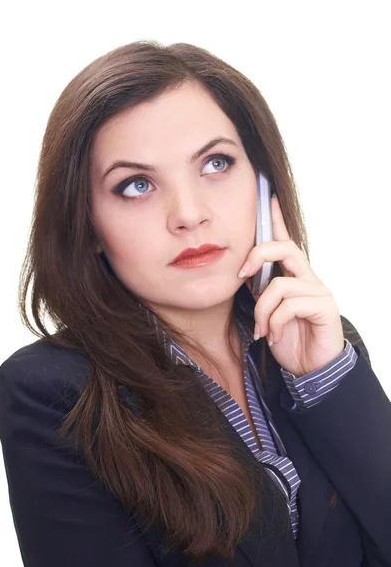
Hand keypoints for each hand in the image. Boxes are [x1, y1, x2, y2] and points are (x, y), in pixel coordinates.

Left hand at [238, 195, 344, 376]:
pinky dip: (273, 323)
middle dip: (258, 255)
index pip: (286, 241)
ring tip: (261, 330)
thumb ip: (259, 290)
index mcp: (294, 275)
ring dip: (262, 311)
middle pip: (286, 247)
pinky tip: (273, 337)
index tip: (268, 197)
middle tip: (241, 275)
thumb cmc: (288, 338)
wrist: (308, 369)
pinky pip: (288, 306)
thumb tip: (241, 273)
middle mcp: (309, 278)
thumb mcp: (267, 311)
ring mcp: (319, 291)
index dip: (276, 219)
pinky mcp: (325, 308)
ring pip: (279, 285)